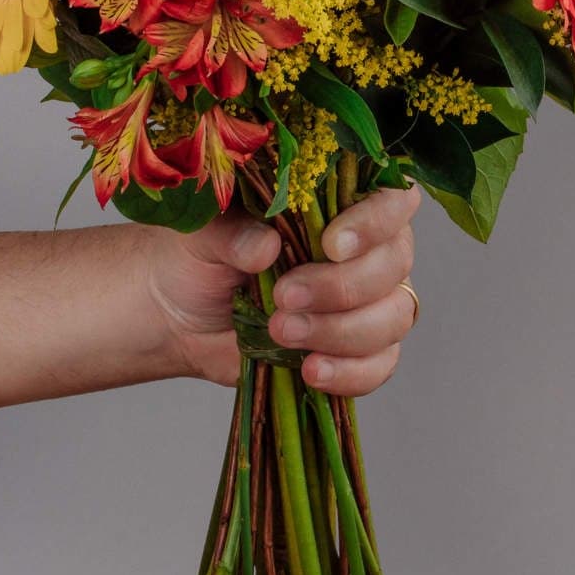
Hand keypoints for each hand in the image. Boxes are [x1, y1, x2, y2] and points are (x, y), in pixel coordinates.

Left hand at [152, 185, 422, 392]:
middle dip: (341, 287)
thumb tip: (266, 247)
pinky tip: (310, 370)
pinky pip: (379, 365)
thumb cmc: (200, 259)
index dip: (375, 222)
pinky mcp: (357, 351)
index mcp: (342, 205)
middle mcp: (368, 250)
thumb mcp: (203, 234)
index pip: (394, 201)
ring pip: (392, 317)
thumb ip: (232, 233)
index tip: (331, 245)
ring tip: (281, 332)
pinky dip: (350, 372)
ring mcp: (369, 304)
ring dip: (341, 331)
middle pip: (394, 265)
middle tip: (284, 296)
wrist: (180, 317)